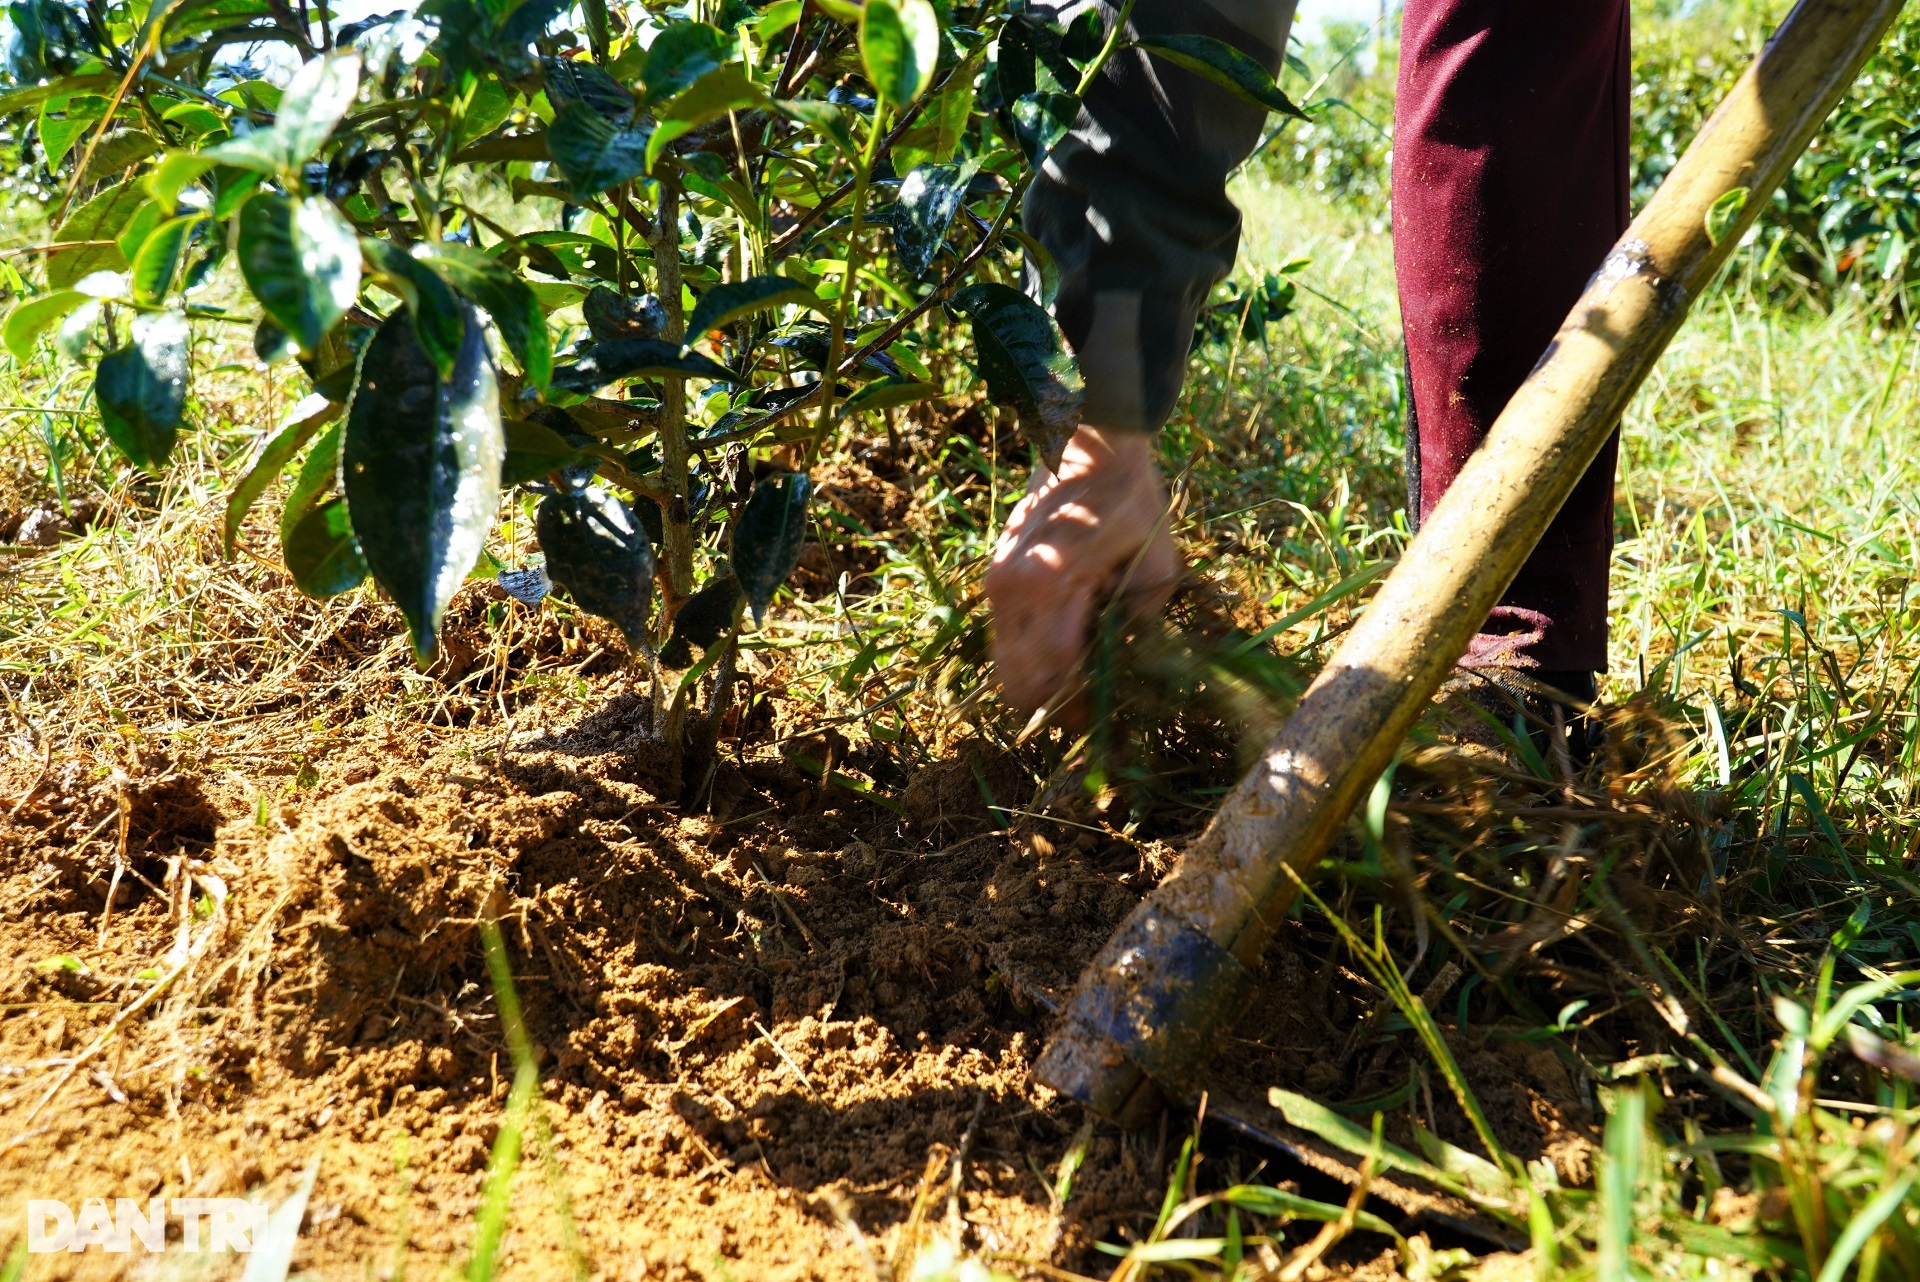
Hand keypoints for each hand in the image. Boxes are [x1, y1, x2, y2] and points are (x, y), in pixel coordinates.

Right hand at [985, 426, 1181, 718]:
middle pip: (1017, 684)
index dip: (1076, 711)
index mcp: (1054, 586)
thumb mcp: (1158, 567)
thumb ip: (1141, 625)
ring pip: (1004, 666)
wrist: (1087, 442)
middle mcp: (1013, 590)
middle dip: (1052, 707)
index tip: (1102, 724)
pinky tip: (1064, 646)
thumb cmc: (1131, 500)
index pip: (1054, 677)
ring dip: (1037, 683)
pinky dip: (1028, 655)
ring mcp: (997, 583)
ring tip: (1076, 682)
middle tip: (1088, 709)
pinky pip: (1003, 638)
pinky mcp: (994, 575)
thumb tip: (1128, 676)